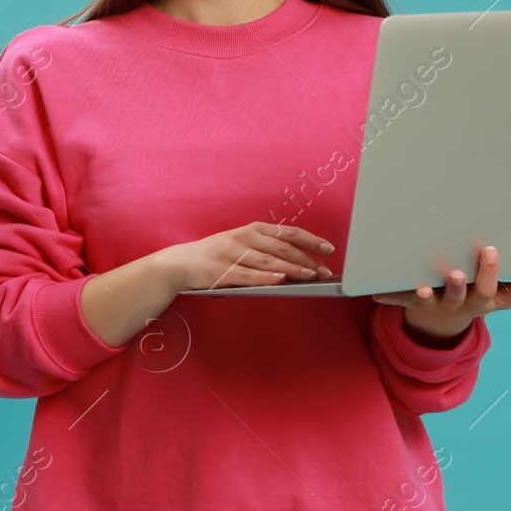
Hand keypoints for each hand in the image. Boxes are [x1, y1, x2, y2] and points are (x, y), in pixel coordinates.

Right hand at [152, 222, 335, 291]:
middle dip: (306, 259)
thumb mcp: (243, 244)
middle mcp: (244, 237)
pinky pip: (247, 275)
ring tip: (310, 275)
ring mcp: (231, 253)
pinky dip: (265, 278)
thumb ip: (267, 250)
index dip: (310, 240)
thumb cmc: (218, 255)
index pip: (288, 233)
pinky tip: (280, 281)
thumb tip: (300, 264)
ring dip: (291, 268)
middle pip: (281, 248)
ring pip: (267, 261)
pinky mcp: (220, 270)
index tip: (329, 249)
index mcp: (253, 229)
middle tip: (324, 270)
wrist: (181, 262)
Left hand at [371, 245, 510, 346]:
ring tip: (425, 288)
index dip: (492, 273)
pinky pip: (400, 301)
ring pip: (431, 301)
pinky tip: (376, 293)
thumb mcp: (500, 299)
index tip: (490, 250)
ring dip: (427, 295)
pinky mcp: (413, 303)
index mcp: (481, 301)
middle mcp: (458, 304)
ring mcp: (435, 305)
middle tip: (458, 271)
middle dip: (460, 284)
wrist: (441, 326)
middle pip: (461, 296)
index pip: (491, 290)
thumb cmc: (475, 300)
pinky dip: (389, 297)